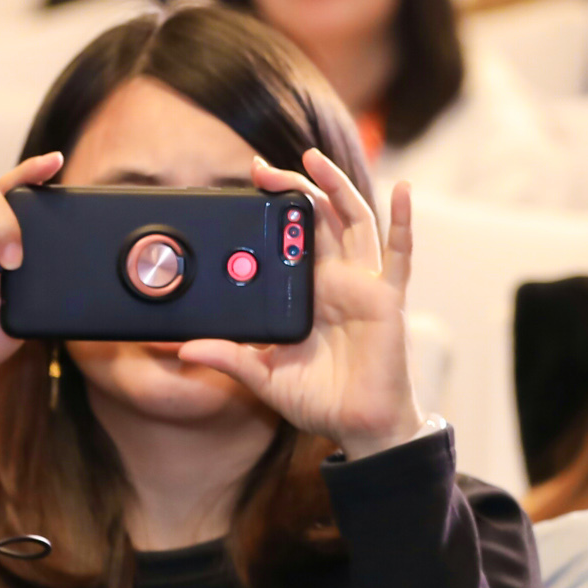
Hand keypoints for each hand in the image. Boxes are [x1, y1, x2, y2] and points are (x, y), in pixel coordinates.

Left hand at [177, 150, 423, 458]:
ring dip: (335, 186)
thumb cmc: (319, 401)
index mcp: (306, 292)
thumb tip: (184, 348)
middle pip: (317, 218)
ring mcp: (363, 286)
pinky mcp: (388, 299)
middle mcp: (335, 281)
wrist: (358, 428)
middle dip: (292, 188)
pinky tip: (403, 190)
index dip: (270, 212)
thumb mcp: (263, 375)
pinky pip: (400, 255)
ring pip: (353, 221)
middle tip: (262, 168)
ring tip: (313, 158)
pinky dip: (403, 221)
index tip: (245, 188)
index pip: (287, 239)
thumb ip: (228, 357)